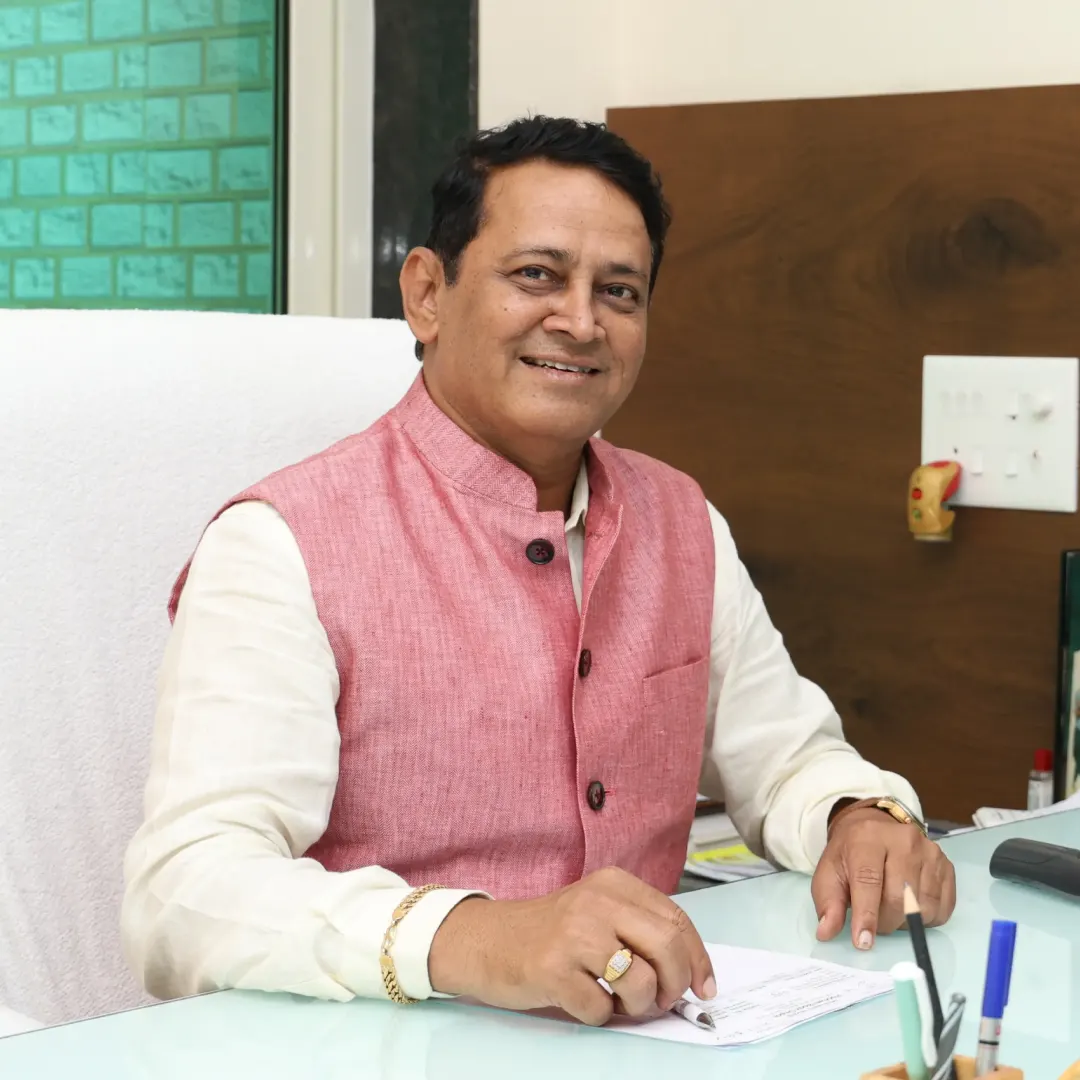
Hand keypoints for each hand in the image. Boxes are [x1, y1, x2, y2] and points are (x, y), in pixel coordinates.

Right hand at [428, 866, 715, 1025]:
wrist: (486, 939)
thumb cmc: (549, 932)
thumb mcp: (598, 912)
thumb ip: (639, 928)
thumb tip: (691, 972)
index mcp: (614, 884)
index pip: (676, 920)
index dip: (697, 960)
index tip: (703, 987)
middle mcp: (597, 902)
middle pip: (667, 947)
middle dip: (674, 985)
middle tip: (661, 1001)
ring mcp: (573, 934)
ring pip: (639, 982)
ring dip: (637, 1007)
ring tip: (617, 1001)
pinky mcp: (552, 969)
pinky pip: (600, 1009)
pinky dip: (599, 1016)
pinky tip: (582, 999)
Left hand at [812, 808, 955, 949]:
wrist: (874, 830)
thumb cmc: (850, 855)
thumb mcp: (829, 873)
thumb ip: (827, 902)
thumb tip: (826, 932)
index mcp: (868, 838)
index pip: (869, 880)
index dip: (866, 915)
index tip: (863, 942)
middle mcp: (903, 840)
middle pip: (899, 898)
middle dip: (885, 922)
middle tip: (874, 921)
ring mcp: (930, 852)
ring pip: (924, 907)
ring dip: (905, 921)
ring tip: (890, 908)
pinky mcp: (947, 866)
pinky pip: (942, 909)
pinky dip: (926, 919)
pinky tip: (911, 907)